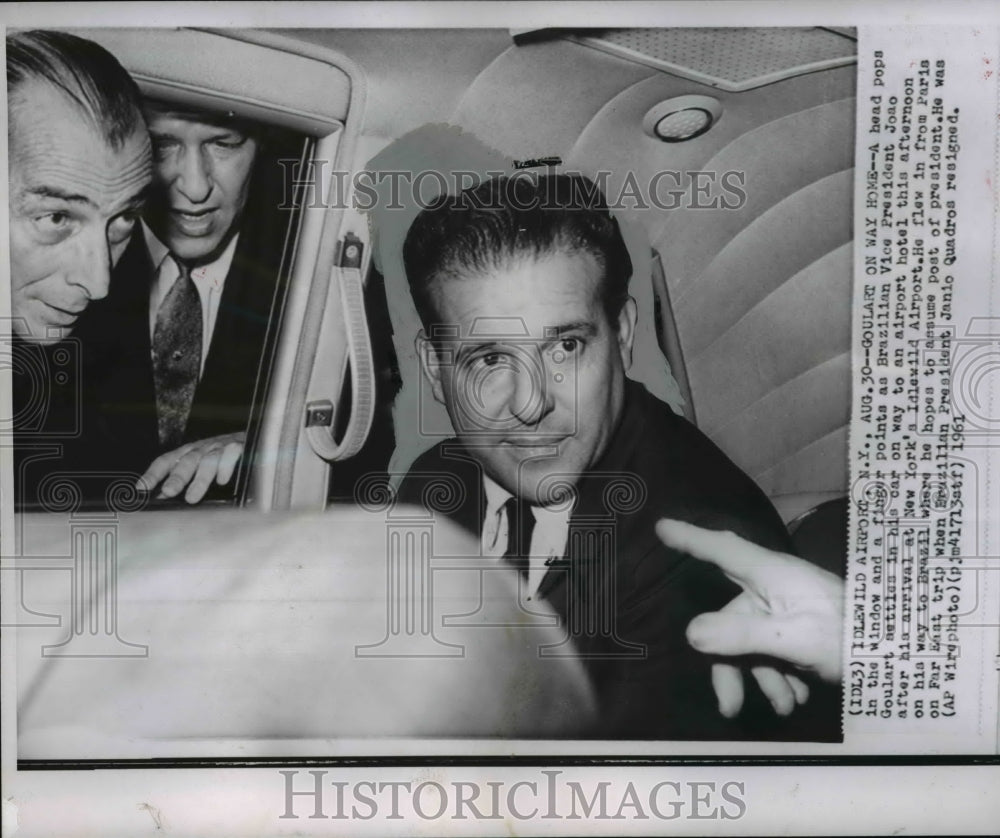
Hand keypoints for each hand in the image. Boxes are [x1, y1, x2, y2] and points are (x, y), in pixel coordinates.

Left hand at [137, 432, 245, 503]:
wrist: (247, 439)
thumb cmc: (221, 456)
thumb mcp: (198, 465)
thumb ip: (182, 480)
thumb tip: (162, 497)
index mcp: (188, 453)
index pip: (166, 461)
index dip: (153, 474)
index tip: (142, 488)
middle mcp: (201, 449)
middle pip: (187, 461)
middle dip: (177, 477)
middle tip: (169, 492)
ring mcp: (219, 448)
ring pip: (207, 462)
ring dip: (199, 480)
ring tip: (192, 497)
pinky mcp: (238, 447)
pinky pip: (230, 456)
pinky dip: (226, 467)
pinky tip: (222, 481)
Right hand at [656, 520, 843, 704]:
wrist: (900, 655)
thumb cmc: (849, 636)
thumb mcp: (793, 638)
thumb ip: (741, 635)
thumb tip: (691, 633)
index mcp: (771, 573)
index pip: (722, 549)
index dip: (689, 538)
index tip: (661, 526)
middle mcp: (775, 587)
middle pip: (729, 617)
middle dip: (728, 663)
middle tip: (730, 706)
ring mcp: (788, 608)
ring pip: (751, 641)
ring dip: (760, 678)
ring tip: (783, 706)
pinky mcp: (801, 628)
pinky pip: (773, 650)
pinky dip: (778, 677)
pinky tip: (795, 699)